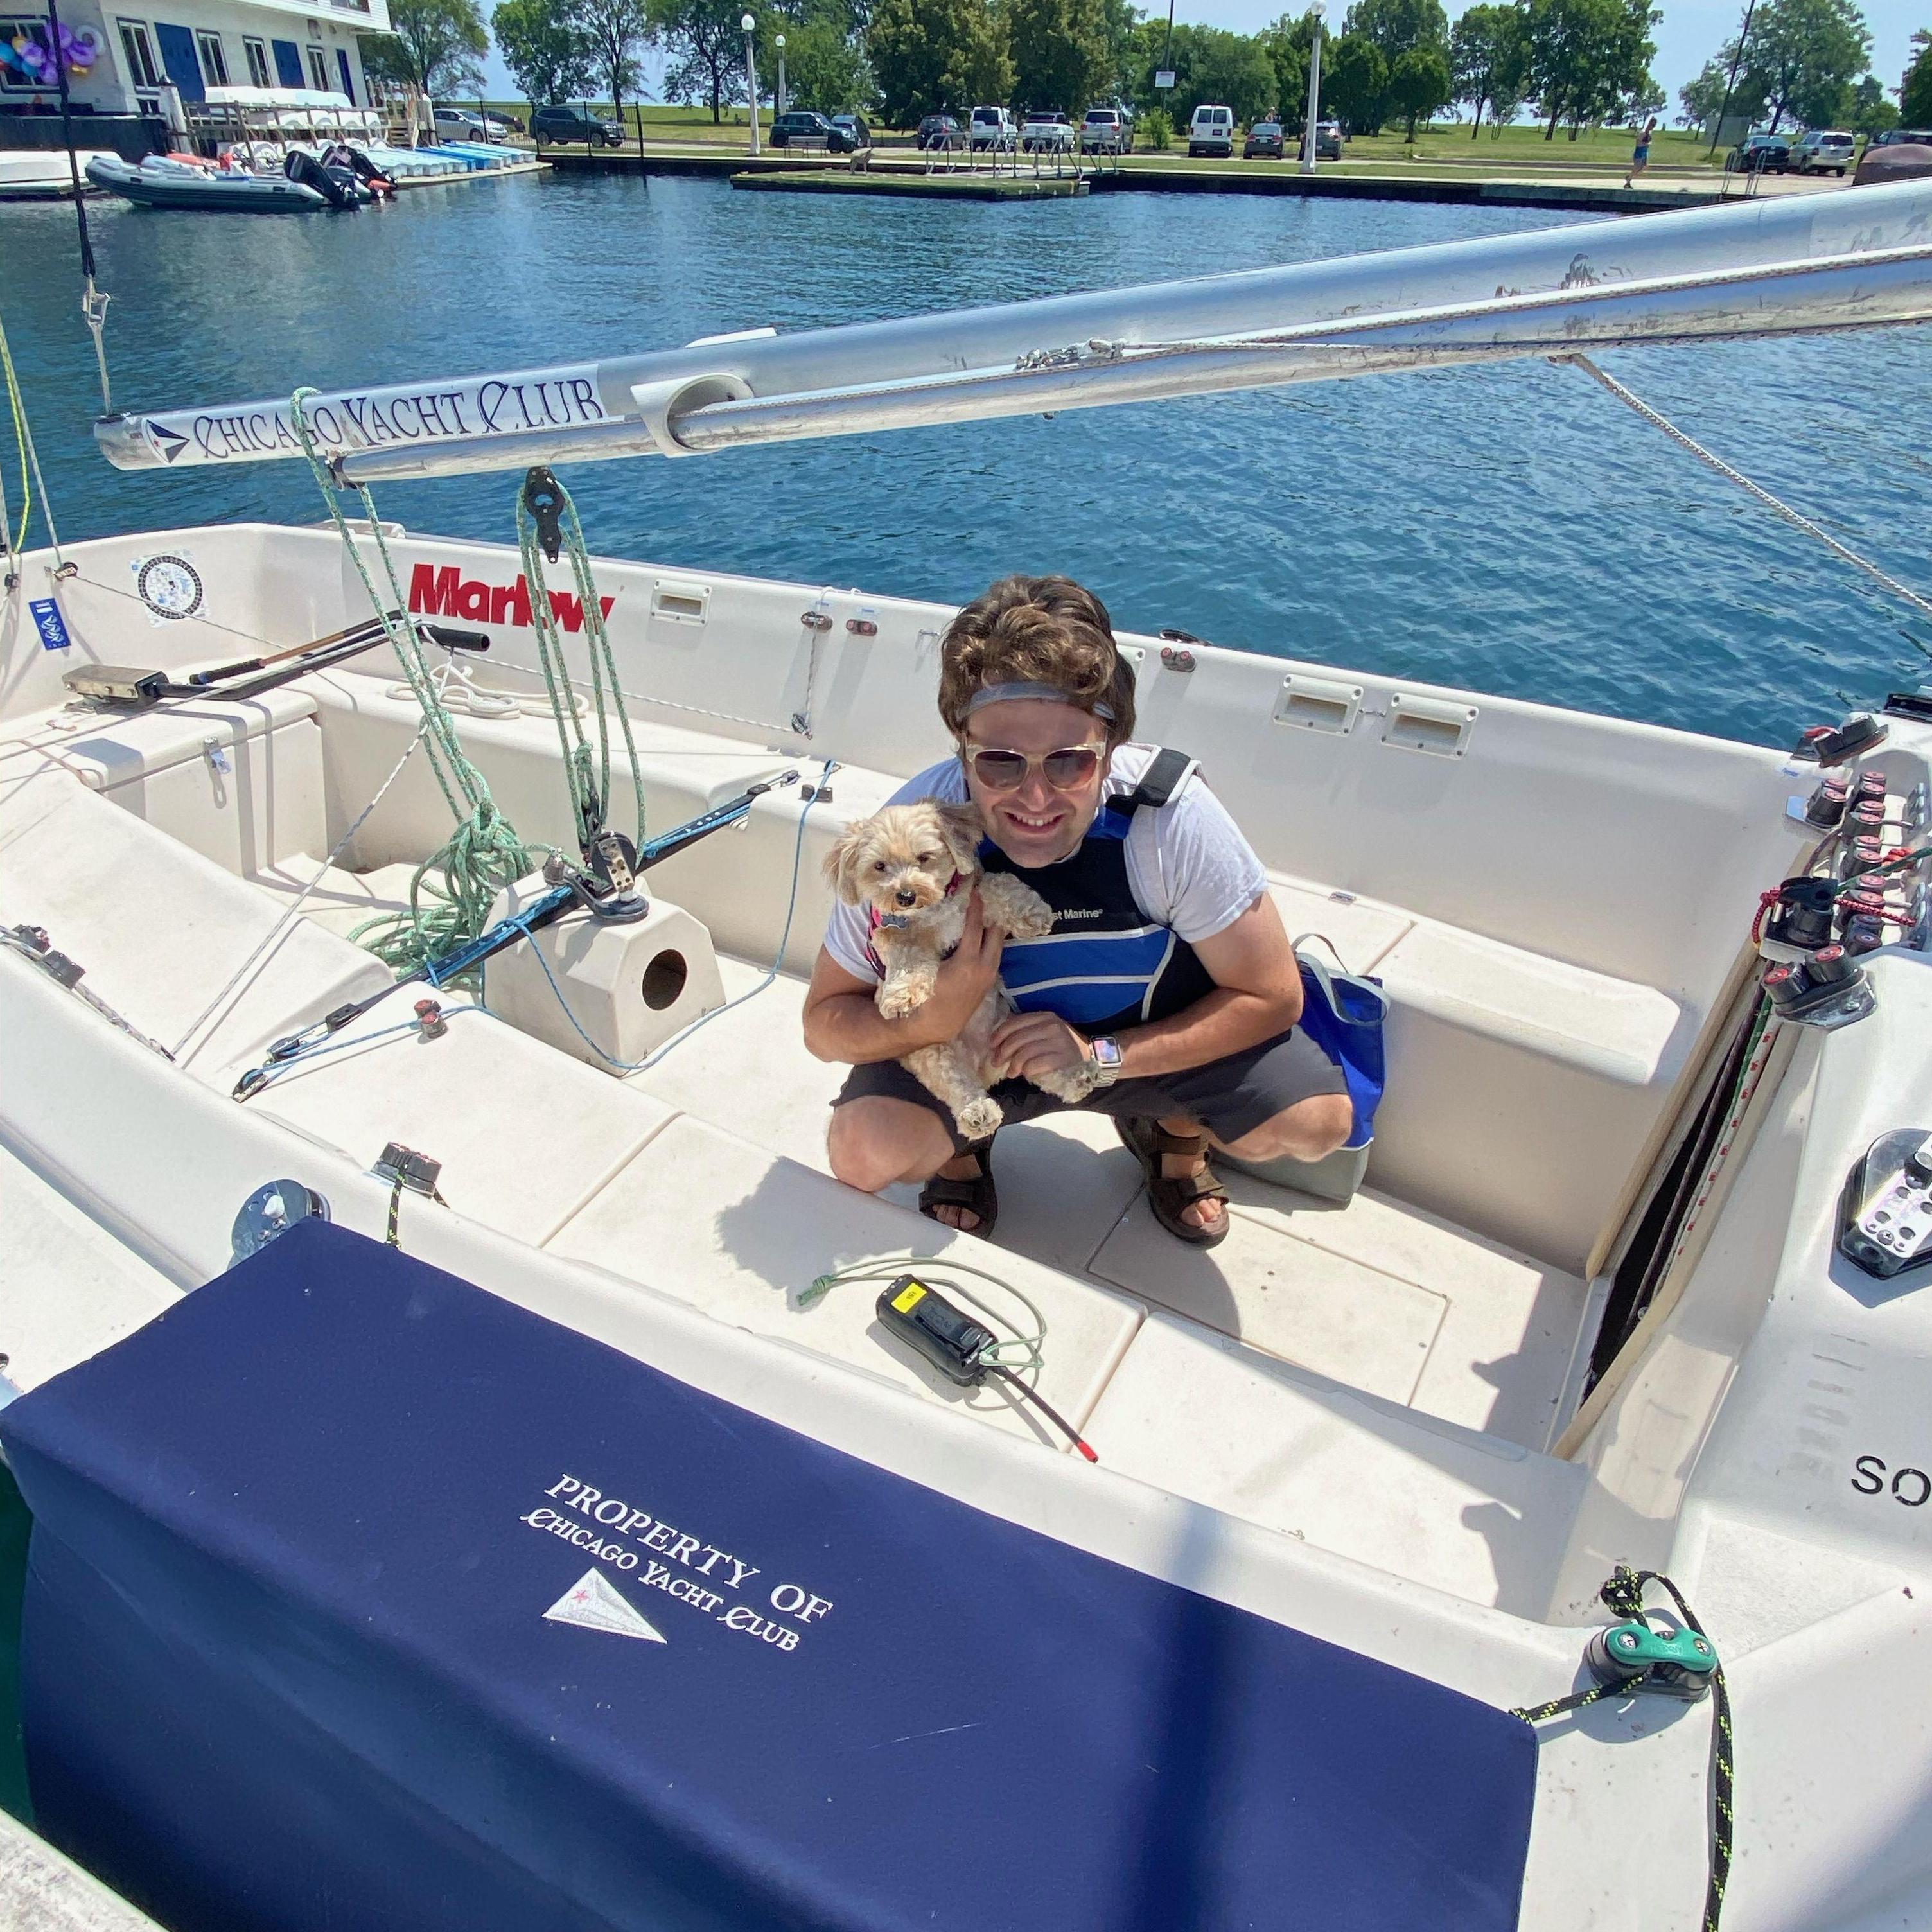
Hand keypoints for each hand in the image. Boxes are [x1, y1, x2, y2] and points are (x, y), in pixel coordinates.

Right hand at [906, 891, 1003, 1047]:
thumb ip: (936, 944)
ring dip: (992, 931)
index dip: (976, 907)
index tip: (976, 892)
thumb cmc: (927, 994)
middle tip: (986, 902)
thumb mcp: (928, 966)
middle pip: (996, 933)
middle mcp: (985, 967)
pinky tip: (983, 938)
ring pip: (998, 945)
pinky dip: (991, 944)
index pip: (975, 926)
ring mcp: (990, 975)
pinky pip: (995, 956)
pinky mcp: (990, 982)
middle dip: (991, 916)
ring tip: (986, 917)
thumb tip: (936, 922)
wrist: (938, 1023)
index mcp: (969, 961)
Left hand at [991, 1010, 1091, 1082]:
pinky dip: (1026, 1071)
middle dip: (1002, 1053)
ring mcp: (1058, 1042)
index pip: (1014, 1022)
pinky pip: (1033, 1065)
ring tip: (1011, 1072)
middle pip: (1016, 1039)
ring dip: (1013, 1066)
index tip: (991, 1045)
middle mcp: (1051, 1026)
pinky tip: (1026, 1074)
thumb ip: (1026, 1030)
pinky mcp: (1061, 1059)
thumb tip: (998, 1038)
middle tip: (997, 1063)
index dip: (999, 1034)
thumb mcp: (1045, 1030)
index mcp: (1044, 1017)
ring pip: (1023, 1054)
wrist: (1090, 1055)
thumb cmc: (1061, 1045)